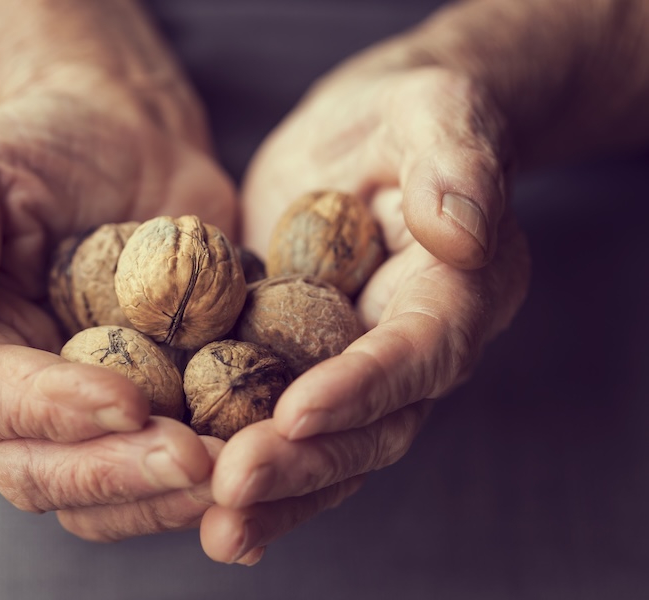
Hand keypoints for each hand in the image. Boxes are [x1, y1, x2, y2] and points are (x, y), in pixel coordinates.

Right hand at [0, 86, 236, 529]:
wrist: (122, 142)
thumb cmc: (37, 144)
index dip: (54, 412)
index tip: (128, 402)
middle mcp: (14, 401)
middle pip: (47, 474)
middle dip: (119, 474)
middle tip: (197, 464)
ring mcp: (86, 413)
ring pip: (112, 490)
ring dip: (171, 494)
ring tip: (238, 474)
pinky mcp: (153, 407)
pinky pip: (174, 460)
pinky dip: (217, 468)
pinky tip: (266, 454)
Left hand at [198, 58, 530, 563]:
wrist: (365, 133)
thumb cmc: (407, 113)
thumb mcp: (435, 112)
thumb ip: (455, 164)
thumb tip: (460, 232)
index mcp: (458, 294)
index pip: (419, 353)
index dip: (365, 385)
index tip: (299, 409)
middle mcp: (413, 349)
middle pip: (372, 427)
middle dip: (305, 462)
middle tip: (233, 491)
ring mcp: (355, 366)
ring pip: (326, 447)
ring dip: (275, 493)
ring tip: (216, 527)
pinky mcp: (301, 364)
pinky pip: (280, 426)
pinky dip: (250, 467)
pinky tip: (200, 502)